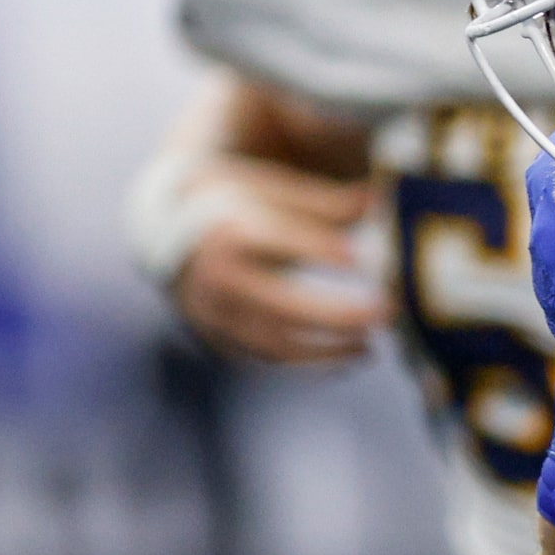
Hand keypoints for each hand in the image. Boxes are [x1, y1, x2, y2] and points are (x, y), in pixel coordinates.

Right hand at [170, 161, 383, 362]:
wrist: (167, 234)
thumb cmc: (235, 204)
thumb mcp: (272, 190)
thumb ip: (326, 202)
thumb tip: (383, 199)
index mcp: (230, 231)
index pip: (283, 242)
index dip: (327, 250)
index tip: (372, 259)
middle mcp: (218, 278)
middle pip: (280, 305)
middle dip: (336, 314)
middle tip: (387, 313)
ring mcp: (215, 315)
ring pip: (273, 343)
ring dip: (326, 350)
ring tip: (370, 346)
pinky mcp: (218, 338)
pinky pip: (265, 359)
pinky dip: (308, 364)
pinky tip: (346, 358)